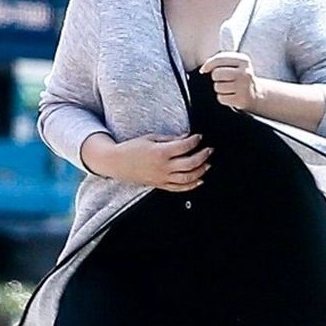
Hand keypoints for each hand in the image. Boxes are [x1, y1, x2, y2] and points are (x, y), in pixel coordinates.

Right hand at [89, 133, 210, 192]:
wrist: (117, 163)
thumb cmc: (131, 148)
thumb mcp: (150, 138)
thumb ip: (170, 139)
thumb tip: (185, 137)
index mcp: (160, 152)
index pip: (184, 146)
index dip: (195, 140)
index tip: (199, 137)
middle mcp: (163, 167)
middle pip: (190, 163)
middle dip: (203, 156)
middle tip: (209, 150)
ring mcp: (162, 178)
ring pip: (187, 177)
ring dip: (200, 171)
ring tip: (207, 164)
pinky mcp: (160, 185)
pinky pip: (179, 188)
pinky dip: (191, 185)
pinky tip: (199, 180)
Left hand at [200, 50, 260, 109]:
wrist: (255, 93)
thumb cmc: (238, 76)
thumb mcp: (234, 63)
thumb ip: (219, 61)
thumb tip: (203, 69)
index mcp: (243, 60)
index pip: (219, 59)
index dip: (208, 65)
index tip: (204, 70)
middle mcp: (245, 72)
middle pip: (216, 74)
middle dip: (216, 78)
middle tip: (223, 80)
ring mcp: (244, 87)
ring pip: (217, 87)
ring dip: (219, 89)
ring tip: (229, 88)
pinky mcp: (241, 100)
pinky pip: (221, 98)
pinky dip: (222, 98)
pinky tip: (230, 96)